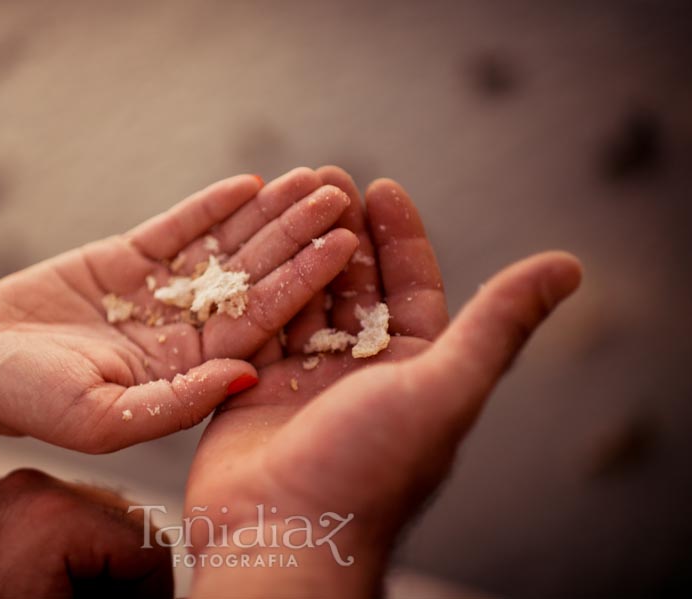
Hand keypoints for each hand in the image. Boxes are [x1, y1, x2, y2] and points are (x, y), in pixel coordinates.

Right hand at [0, 168, 358, 451]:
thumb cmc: (34, 402)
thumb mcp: (104, 418)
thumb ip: (177, 403)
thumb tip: (247, 377)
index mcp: (194, 371)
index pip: (261, 320)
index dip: (303, 280)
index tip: (343, 244)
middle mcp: (190, 331)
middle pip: (254, 276)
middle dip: (296, 235)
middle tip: (338, 194)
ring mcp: (164, 293)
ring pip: (224, 248)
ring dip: (266, 213)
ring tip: (308, 178)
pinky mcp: (133, 260)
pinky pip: (180, 229)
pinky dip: (211, 206)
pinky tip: (249, 183)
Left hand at [0, 469, 170, 598]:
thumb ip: (126, 597)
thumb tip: (155, 592)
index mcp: (58, 516)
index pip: (149, 546)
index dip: (155, 592)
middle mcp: (36, 487)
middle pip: (127, 524)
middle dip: (128, 574)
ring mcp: (12, 489)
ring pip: (96, 516)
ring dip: (102, 560)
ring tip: (83, 595)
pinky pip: (56, 514)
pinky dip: (68, 548)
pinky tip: (56, 582)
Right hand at [183, 167, 581, 596]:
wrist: (280, 532)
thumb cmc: (369, 467)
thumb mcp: (445, 386)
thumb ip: (498, 324)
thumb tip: (568, 266)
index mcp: (413, 374)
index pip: (412, 290)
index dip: (401, 238)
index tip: (382, 187)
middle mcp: (361, 374)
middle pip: (355, 288)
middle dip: (342, 232)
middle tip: (326, 176)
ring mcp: (305, 380)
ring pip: (306, 299)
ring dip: (300, 250)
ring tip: (288, 199)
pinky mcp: (255, 386)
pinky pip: (261, 324)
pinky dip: (258, 286)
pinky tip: (251, 247)